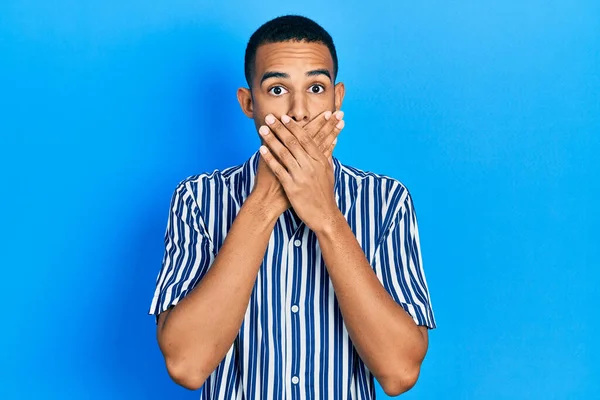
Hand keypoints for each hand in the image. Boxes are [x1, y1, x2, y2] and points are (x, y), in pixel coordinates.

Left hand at [258, 111, 344, 231]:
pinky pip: (278, 169)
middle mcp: (310, 165)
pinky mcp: (292, 187)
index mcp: (320, 160)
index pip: (305, 138)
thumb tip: (330, 142)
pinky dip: (269, 158)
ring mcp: (301, 176)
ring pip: (283, 153)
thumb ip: (327, 156)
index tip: (283, 117)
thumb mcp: (329, 173)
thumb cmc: (325, 194)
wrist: (324, 215)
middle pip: (292, 142)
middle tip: (269, 118)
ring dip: (271, 139)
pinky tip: (261, 149)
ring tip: (262, 129)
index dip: (293, 127)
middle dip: (279, 128)